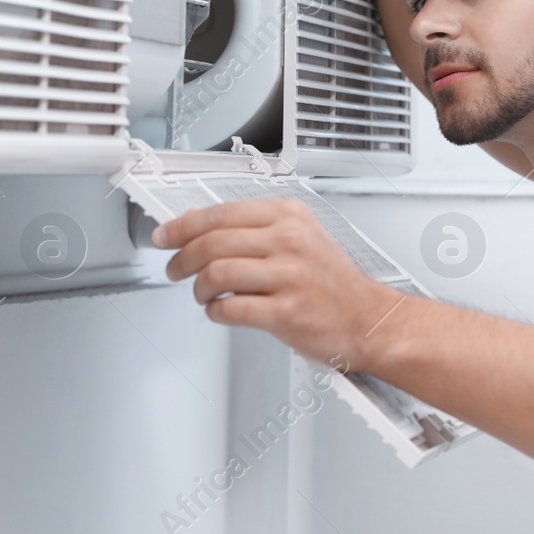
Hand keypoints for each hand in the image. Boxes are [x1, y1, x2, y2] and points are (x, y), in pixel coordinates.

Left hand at [152, 198, 403, 372]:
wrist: (369, 320)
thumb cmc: (333, 283)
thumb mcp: (301, 237)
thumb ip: (253, 228)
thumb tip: (199, 226)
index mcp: (289, 216)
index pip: (220, 213)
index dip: (182, 226)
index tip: (165, 236)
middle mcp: (289, 240)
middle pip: (212, 242)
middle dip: (182, 258)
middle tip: (174, 269)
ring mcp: (288, 276)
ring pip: (216, 274)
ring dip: (198, 288)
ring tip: (201, 294)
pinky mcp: (285, 312)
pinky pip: (230, 309)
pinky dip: (215, 312)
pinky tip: (219, 311)